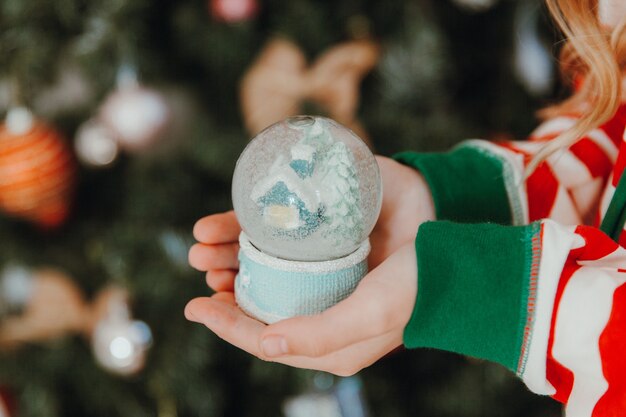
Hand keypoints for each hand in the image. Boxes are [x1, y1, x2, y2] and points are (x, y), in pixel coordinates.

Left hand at [186, 156, 433, 374]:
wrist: (451, 238)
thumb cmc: (415, 285)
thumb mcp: (371, 316)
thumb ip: (321, 336)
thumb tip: (265, 344)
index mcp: (327, 333)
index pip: (267, 336)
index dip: (229, 325)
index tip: (197, 306)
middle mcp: (318, 299)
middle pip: (259, 298)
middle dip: (224, 286)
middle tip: (203, 269)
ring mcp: (320, 263)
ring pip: (262, 262)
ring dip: (229, 253)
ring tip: (204, 245)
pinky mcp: (323, 230)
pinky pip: (277, 230)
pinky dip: (246, 224)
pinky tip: (225, 223)